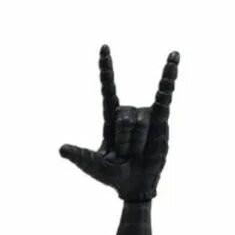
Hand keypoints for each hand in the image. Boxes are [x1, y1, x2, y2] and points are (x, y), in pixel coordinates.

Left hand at [60, 46, 178, 201]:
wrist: (134, 185)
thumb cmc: (113, 176)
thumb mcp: (93, 166)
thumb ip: (80, 155)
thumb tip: (61, 149)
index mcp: (111, 118)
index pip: (108, 89)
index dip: (107, 70)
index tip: (104, 48)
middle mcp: (129, 114)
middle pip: (123, 117)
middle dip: (123, 140)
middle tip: (124, 155)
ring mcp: (146, 115)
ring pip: (139, 122)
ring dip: (136, 143)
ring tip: (136, 155)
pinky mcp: (161, 120)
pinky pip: (164, 96)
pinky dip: (168, 78)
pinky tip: (173, 58)